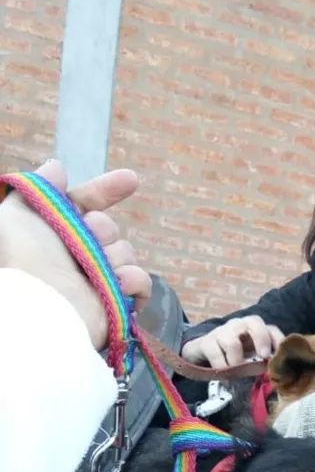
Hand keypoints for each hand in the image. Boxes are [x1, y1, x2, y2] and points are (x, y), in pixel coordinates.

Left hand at [0, 159, 150, 349]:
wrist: (37, 303)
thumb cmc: (21, 258)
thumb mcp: (16, 214)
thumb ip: (37, 187)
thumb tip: (57, 167)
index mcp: (58, 234)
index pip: (87, 205)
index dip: (107, 191)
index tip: (131, 180)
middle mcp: (79, 256)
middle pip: (110, 228)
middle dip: (103, 228)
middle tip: (90, 238)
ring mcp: (99, 280)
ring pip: (126, 252)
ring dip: (115, 256)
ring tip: (97, 270)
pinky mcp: (116, 303)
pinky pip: (141, 282)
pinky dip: (134, 280)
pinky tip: (119, 283)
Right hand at [182, 315, 284, 366]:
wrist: (202, 356)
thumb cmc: (232, 357)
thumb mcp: (251, 359)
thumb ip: (264, 362)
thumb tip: (278, 374)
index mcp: (254, 329)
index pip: (271, 329)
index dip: (278, 340)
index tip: (280, 356)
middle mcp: (239, 325)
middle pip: (254, 322)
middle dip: (261, 339)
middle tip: (263, 357)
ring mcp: (222, 331)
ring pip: (232, 342)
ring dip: (236, 362)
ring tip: (237, 375)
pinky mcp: (206, 341)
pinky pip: (214, 352)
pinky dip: (221, 366)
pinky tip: (224, 376)